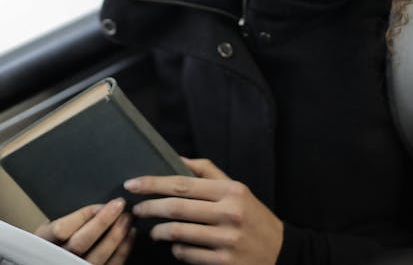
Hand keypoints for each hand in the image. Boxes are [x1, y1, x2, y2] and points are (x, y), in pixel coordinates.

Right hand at [34, 198, 134, 264]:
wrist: (55, 260)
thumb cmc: (55, 241)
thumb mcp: (50, 228)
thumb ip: (66, 219)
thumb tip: (96, 204)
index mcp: (43, 242)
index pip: (62, 229)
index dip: (84, 216)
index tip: (102, 204)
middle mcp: (58, 258)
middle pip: (80, 242)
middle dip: (102, 222)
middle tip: (119, 205)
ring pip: (97, 257)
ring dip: (115, 236)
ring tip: (127, 219)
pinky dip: (122, 251)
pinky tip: (130, 236)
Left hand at [125, 157, 282, 264]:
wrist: (280, 251)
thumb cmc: (252, 216)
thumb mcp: (237, 188)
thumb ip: (208, 172)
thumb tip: (177, 158)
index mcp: (231, 191)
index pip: (182, 184)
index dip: (153, 183)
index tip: (132, 183)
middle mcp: (229, 213)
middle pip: (176, 208)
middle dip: (149, 207)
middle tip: (136, 208)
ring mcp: (226, 240)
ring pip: (178, 233)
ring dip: (158, 232)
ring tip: (152, 230)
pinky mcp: (224, 262)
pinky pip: (187, 255)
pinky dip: (176, 250)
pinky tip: (175, 246)